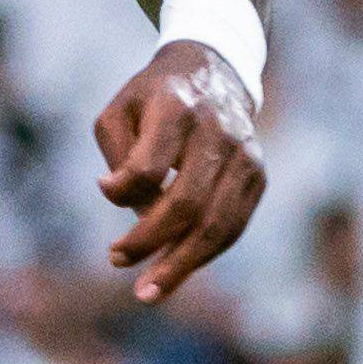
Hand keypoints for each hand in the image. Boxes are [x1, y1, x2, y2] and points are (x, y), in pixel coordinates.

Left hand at [92, 40, 265, 303]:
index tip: (104, 190)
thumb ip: (117, 155)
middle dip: (150, 242)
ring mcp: (245, 155)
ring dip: (181, 264)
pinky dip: (204, 253)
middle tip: (116, 261)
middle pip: (187, 203)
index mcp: (176, 109)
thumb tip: (119, 198)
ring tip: (148, 292)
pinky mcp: (257, 175)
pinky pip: (233, 225)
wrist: (216, 71)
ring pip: (218, 223)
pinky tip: (176, 270)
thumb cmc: (153, 100)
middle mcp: (219, 132)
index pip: (149, 167)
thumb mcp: (118, 111)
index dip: (123, 193)